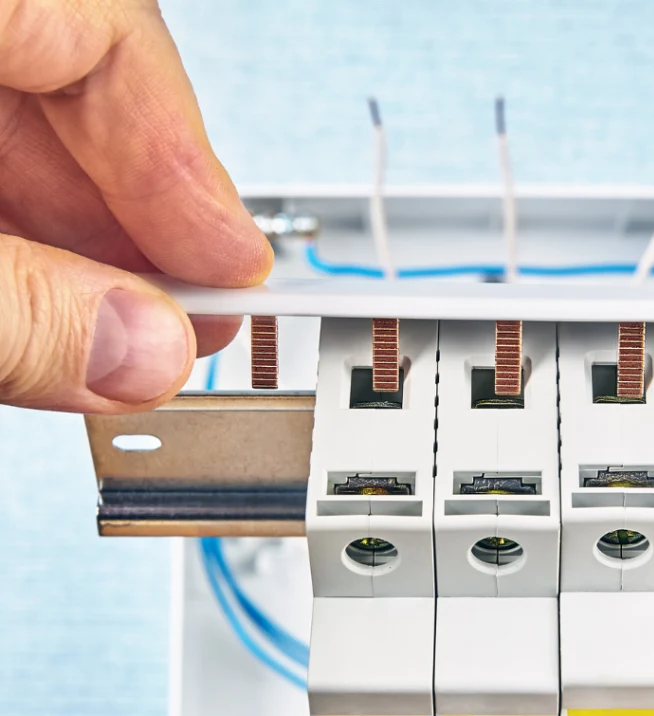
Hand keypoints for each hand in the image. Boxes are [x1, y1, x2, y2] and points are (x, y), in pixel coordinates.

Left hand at [0, 0, 271, 413]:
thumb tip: (144, 352)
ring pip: (8, 105)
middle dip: (132, 214)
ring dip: (64, 229)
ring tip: (105, 321)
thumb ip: (18, 309)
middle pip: (69, 74)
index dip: (186, 164)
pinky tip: (25, 283)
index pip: (109, 32)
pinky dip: (4, 217)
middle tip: (179, 317)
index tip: (236, 269)